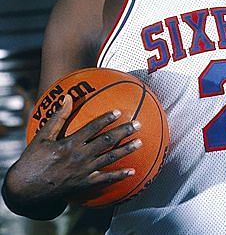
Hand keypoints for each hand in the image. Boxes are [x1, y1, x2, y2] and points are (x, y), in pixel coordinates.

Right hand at [3, 97, 140, 217]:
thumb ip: (58, 117)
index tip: (119, 112)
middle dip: (123, 132)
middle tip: (138, 124)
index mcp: (69, 144)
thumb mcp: (42, 137)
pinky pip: (105, 179)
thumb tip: (68, 97)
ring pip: (109, 158)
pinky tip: (132, 171)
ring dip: (126, 150)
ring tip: (140, 143)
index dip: (106, 119)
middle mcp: (79, 157)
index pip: (91, 128)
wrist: (26, 189)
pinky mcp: (84, 183)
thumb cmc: (33, 160)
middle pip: (106, 142)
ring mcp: (83, 171)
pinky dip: (119, 175)